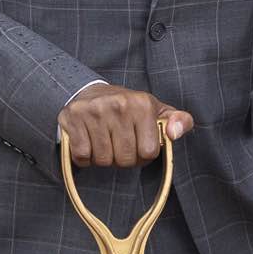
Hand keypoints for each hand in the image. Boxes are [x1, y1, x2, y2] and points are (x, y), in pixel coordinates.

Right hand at [59, 83, 191, 167]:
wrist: (90, 93)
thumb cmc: (129, 109)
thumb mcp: (158, 112)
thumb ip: (180, 121)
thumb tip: (175, 133)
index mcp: (143, 104)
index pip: (149, 152)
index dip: (143, 155)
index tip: (138, 143)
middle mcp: (119, 104)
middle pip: (125, 159)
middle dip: (122, 158)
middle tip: (118, 143)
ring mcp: (94, 110)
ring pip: (103, 160)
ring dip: (103, 158)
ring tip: (104, 141)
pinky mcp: (73, 118)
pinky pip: (82, 156)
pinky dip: (84, 157)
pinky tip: (89, 141)